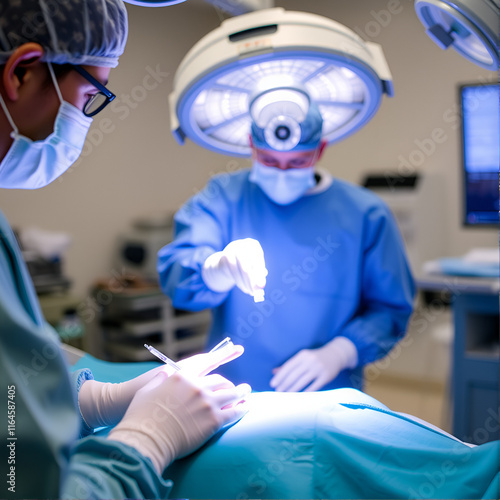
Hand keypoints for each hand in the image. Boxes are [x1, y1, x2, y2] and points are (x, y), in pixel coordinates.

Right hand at [78, 343, 244, 428]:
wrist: (146, 439)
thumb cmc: (142, 416)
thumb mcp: (148, 390)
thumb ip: (161, 380)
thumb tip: (165, 374)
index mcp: (182, 375)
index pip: (205, 364)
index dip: (220, 359)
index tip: (230, 356)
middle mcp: (197, 386)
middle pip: (220, 381)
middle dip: (228, 384)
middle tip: (234, 387)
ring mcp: (207, 403)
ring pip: (232, 394)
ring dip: (240, 393)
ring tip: (246, 393)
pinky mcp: (213, 420)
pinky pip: (233, 412)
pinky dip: (242, 409)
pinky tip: (246, 407)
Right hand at [201, 238, 266, 296]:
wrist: (227, 260)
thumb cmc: (246, 264)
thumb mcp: (255, 267)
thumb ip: (259, 275)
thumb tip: (260, 286)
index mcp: (253, 244)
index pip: (258, 260)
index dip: (259, 273)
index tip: (261, 286)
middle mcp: (242, 245)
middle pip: (246, 265)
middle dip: (251, 280)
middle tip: (255, 292)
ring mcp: (231, 249)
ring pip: (238, 270)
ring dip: (244, 284)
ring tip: (250, 291)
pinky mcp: (224, 256)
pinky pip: (231, 272)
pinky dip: (239, 282)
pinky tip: (243, 287)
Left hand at [270, 337, 357, 391]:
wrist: (336, 354)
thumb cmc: (315, 357)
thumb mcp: (303, 357)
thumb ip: (289, 365)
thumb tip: (274, 372)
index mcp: (302, 355)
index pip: (288, 366)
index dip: (280, 376)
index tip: (273, 384)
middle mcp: (310, 361)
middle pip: (294, 375)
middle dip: (284, 384)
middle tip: (278, 391)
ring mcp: (318, 368)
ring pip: (302, 381)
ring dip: (293, 389)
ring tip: (286, 395)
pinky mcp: (326, 376)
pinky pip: (314, 386)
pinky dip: (306, 392)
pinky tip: (299, 396)